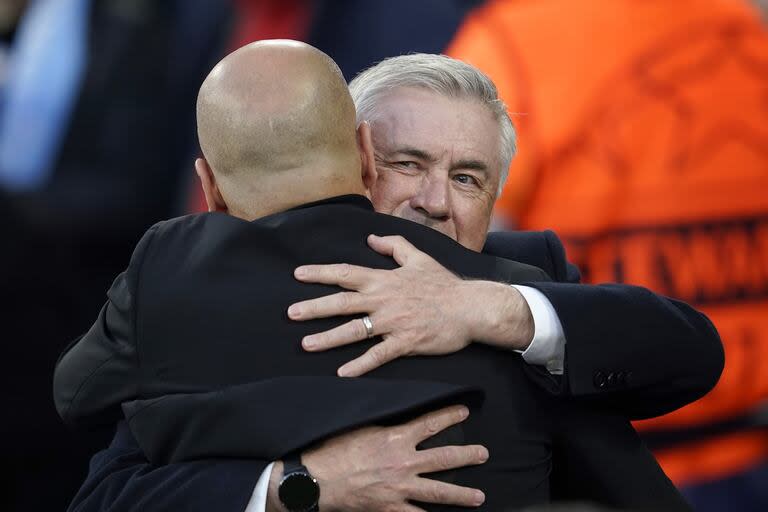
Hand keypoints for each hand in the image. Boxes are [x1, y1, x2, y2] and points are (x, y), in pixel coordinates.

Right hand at [268, 405, 487, 511]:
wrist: (316, 479)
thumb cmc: (333, 449)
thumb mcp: (359, 426)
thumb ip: (381, 424)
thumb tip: (393, 413)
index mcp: (395, 437)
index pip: (430, 423)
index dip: (450, 416)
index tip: (464, 412)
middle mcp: (403, 462)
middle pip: (444, 458)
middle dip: (467, 455)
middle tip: (483, 454)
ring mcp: (399, 488)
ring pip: (438, 491)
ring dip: (461, 494)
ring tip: (479, 496)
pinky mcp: (390, 508)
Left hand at [288, 234, 533, 375]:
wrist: (470, 307)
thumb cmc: (444, 283)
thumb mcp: (419, 257)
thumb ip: (393, 245)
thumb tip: (371, 238)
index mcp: (384, 279)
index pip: (346, 273)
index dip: (320, 273)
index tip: (298, 274)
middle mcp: (384, 300)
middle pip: (343, 303)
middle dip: (315, 307)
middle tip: (290, 314)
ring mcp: (394, 322)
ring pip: (355, 330)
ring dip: (329, 338)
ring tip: (307, 344)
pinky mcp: (406, 342)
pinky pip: (379, 355)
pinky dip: (360, 365)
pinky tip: (342, 373)